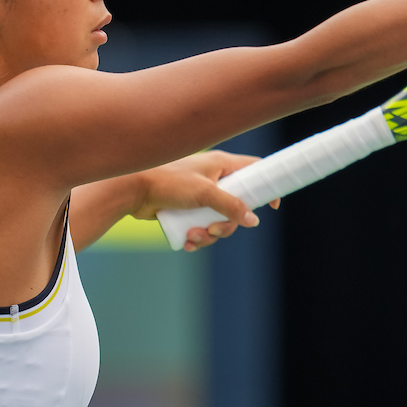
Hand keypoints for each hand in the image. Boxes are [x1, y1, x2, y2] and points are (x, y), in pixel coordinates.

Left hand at [129, 150, 280, 251]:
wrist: (133, 191)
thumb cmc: (168, 183)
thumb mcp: (205, 193)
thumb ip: (231, 205)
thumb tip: (253, 220)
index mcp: (221, 165)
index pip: (254, 169)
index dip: (266, 185)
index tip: (273, 204)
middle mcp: (213, 178)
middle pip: (237, 205)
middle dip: (226, 224)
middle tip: (214, 229)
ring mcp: (200, 195)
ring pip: (219, 220)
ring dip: (209, 234)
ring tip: (193, 237)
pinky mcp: (187, 209)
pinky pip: (202, 227)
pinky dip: (198, 237)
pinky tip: (187, 242)